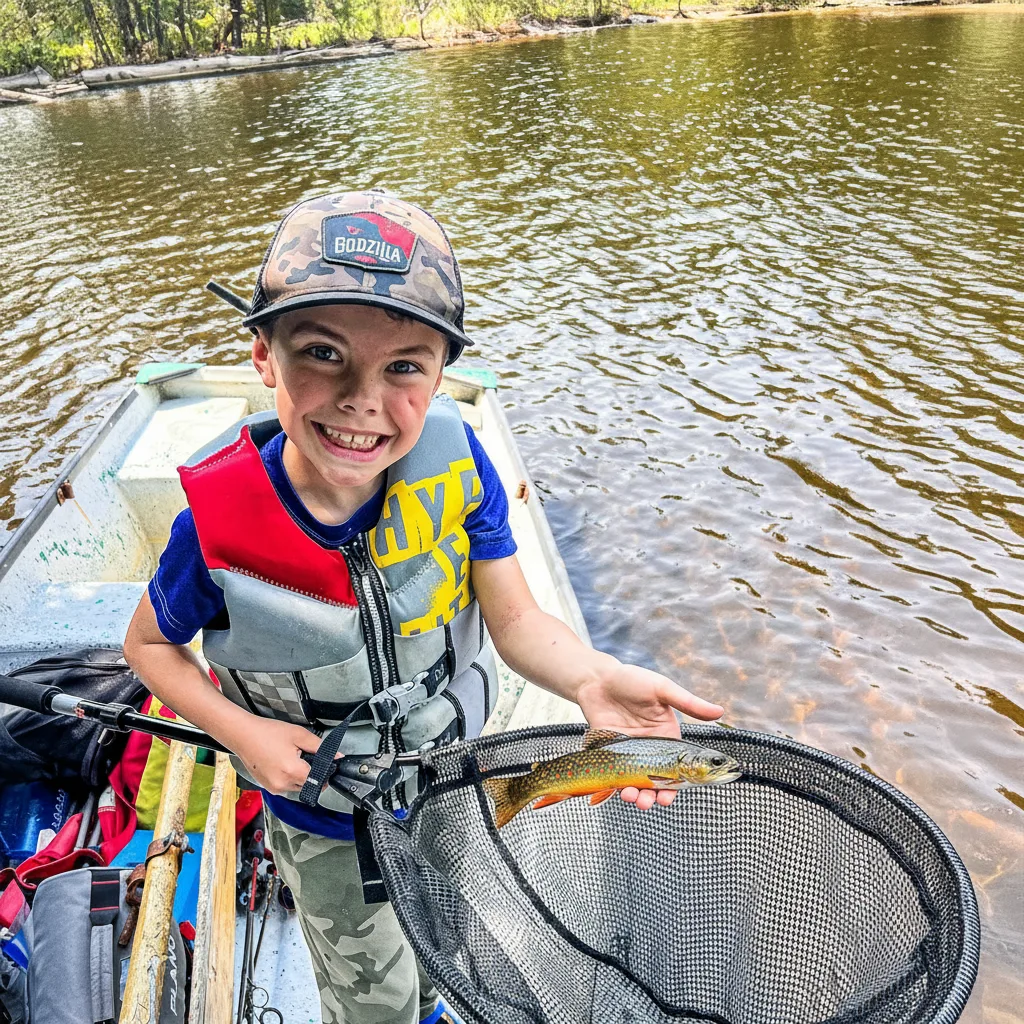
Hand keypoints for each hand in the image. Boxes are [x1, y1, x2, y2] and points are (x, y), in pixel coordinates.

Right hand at [230, 718, 323, 795]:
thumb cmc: (267, 733)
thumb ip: (319, 747)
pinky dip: (289, 777)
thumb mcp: (298, 734)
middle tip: (305, 756)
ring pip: (297, 787)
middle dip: (311, 773)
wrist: (243, 735)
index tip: (326, 765)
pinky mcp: (268, 788)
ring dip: (300, 776)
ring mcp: (274, 788)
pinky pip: (286, 786)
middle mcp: (283, 784)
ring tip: (291, 758)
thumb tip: (336, 757)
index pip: (318, 780)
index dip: (325, 772)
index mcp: (292, 771)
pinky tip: (283, 763)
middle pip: (308, 785)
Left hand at [575, 661, 722, 810]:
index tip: (673, 794)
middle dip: (657, 796)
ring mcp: (630, 754)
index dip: (678, 784)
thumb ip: (688, 703)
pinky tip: (620, 790)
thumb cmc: (631, 679)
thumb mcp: (662, 688)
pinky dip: (619, 788)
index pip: (679, 767)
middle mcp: (651, 749)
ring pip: (638, 783)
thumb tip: (720, 711)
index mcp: (667, 736)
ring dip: (638, 796)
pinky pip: (617, 777)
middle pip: (659, 781)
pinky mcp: (611, 755)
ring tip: (634, 798)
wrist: (596, 679)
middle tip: (652, 801)